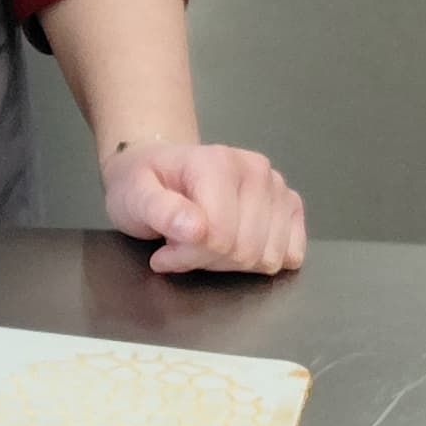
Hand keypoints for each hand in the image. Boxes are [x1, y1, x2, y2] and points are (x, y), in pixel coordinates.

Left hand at [102, 138, 306, 275]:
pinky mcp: (290, 204)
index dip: (187, 256)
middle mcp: (256, 169)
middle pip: (246, 250)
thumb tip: (195, 229)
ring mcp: (278, 186)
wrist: (160, 169)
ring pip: (268, 257)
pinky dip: (261, 261)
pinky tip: (234, 244)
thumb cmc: (144, 184)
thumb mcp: (134, 196)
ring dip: (231, 263)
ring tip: (204, 242)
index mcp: (218, 163)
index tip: (163, 252)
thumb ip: (160, 211)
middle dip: (208, 260)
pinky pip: (291, 254)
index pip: (218, 237)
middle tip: (181, 246)